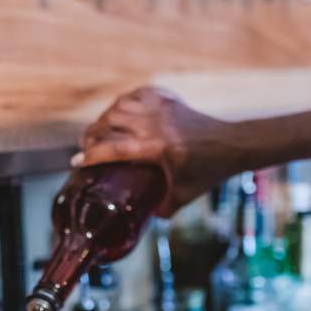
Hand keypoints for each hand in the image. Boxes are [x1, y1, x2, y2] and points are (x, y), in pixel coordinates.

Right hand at [75, 87, 232, 215]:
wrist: (234, 145)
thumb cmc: (209, 171)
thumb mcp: (183, 196)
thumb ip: (160, 208)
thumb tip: (142, 216)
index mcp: (157, 147)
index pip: (113, 148)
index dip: (91, 156)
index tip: (76, 163)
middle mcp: (155, 124)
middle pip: (110, 122)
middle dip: (92, 134)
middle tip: (86, 147)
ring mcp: (161, 108)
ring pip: (120, 105)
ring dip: (105, 117)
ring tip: (99, 131)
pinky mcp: (168, 99)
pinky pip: (136, 94)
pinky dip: (124, 101)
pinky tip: (121, 112)